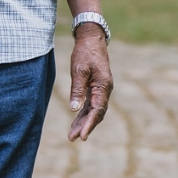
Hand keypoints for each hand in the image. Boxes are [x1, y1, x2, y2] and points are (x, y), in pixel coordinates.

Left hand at [67, 26, 111, 140]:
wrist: (91, 39)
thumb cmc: (85, 52)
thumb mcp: (79, 70)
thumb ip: (77, 89)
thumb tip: (74, 109)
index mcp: (104, 86)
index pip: (97, 110)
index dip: (89, 124)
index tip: (82, 136)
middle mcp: (105, 90)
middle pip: (96, 113)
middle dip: (85, 126)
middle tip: (72, 138)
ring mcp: (101, 89)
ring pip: (93, 110)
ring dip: (83, 122)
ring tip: (71, 135)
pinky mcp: (96, 87)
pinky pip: (90, 104)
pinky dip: (83, 113)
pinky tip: (76, 121)